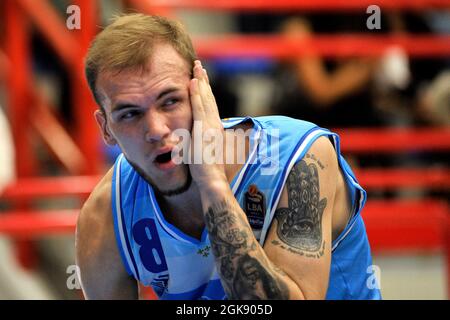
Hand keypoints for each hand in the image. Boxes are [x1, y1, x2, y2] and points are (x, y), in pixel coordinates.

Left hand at [189, 60, 226, 187]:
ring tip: (197, 67)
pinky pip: (199, 106)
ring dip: (200, 82)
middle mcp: (214, 124)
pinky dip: (197, 93)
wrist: (212, 179)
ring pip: (205, 98)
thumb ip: (194, 142)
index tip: (200, 79)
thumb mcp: (199, 152)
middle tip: (199, 66)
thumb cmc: (205, 171)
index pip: (208, 106)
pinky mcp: (204, 128)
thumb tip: (184, 138)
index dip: (204, 91)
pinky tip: (193, 82)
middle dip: (204, 81)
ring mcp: (210, 125)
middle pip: (208, 98)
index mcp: (214, 128)